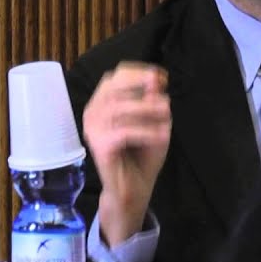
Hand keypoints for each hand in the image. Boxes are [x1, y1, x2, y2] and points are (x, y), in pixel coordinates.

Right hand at [81, 62, 171, 247]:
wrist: (133, 189)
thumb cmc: (142, 153)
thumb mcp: (154, 122)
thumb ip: (153, 102)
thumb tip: (156, 83)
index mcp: (103, 102)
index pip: (115, 76)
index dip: (139, 72)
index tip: (162, 78)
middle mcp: (93, 112)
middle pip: (113, 87)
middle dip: (142, 87)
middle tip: (164, 99)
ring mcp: (93, 129)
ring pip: (118, 108)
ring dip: (147, 109)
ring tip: (167, 115)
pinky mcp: (99, 146)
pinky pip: (123, 132)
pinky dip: (146, 132)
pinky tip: (162, 136)